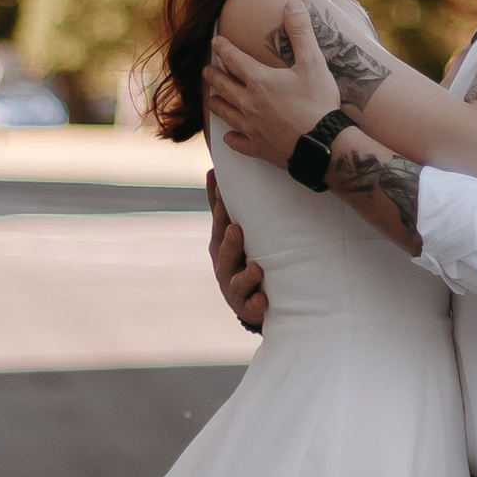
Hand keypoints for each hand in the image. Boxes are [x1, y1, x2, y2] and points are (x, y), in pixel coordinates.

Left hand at [204, 0, 333, 162]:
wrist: (323, 145)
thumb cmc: (318, 104)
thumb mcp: (313, 63)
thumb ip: (301, 33)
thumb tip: (292, 5)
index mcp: (259, 80)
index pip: (234, 59)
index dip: (223, 48)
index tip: (215, 41)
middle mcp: (248, 103)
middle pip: (223, 85)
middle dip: (213, 75)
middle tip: (207, 70)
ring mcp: (251, 127)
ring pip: (224, 112)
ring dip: (217, 102)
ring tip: (212, 98)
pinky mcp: (257, 147)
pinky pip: (237, 142)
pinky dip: (231, 137)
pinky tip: (229, 135)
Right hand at [207, 174, 267, 331]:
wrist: (253, 301)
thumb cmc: (242, 257)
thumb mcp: (233, 231)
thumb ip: (223, 206)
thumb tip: (212, 169)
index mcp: (222, 243)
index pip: (220, 222)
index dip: (220, 207)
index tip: (224, 188)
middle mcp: (225, 265)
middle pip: (224, 253)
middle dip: (230, 242)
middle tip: (237, 230)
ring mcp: (234, 288)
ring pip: (236, 282)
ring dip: (245, 275)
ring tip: (255, 269)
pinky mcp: (247, 307)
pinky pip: (251, 307)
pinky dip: (256, 302)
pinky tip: (263, 299)